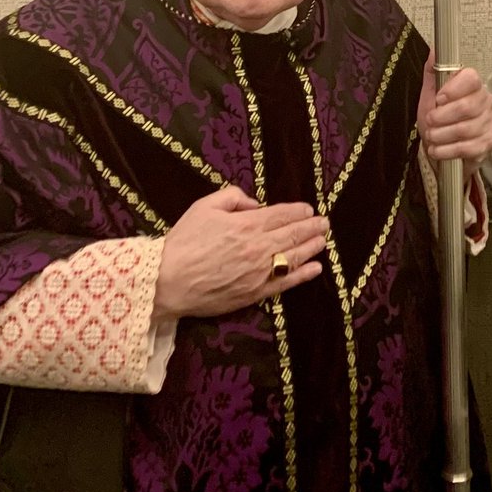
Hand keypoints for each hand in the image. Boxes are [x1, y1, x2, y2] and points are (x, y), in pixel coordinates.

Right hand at [153, 186, 327, 319]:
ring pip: (294, 257)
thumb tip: (255, 205)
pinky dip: (304, 275)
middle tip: (325, 223)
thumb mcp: (204, 207)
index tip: (309, 209)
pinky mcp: (255, 293)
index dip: (299, 211)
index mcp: (247, 225)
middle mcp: (259, 248)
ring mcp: (259, 272)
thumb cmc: (183, 242)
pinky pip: (286, 282)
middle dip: (312, 227)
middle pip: (293, 234)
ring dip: (312, 247)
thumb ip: (233, 198)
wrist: (167, 281)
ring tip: (323, 240)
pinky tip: (316, 269)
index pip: (282, 215)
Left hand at [417, 52, 491, 183]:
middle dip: (442, 117)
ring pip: (465, 129)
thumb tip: (435, 51)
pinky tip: (437, 150)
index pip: (471, 78)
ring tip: (431, 137)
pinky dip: (447, 150)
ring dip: (441, 135)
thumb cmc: (438, 120)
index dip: (454, 89)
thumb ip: (432, 73)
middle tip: (429, 122)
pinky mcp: (488, 143)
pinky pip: (468, 148)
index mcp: (472, 86)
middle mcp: (485, 102)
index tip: (438, 99)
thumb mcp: (430, 95)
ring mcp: (489, 123)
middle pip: (467, 106)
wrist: (443, 148)